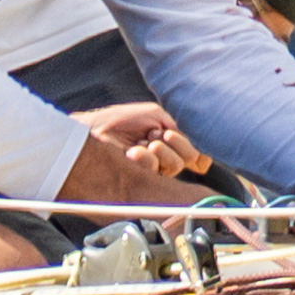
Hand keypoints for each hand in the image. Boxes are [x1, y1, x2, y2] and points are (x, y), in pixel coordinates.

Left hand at [74, 101, 205, 179]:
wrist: (95, 130)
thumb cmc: (119, 121)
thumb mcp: (154, 115)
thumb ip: (176, 127)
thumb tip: (195, 149)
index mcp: (167, 143)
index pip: (193, 155)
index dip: (199, 155)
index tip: (198, 154)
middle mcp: (163, 158)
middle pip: (188, 159)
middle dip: (180, 145)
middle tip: (163, 135)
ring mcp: (153, 170)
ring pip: (175, 166)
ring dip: (162, 152)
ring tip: (145, 143)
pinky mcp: (142, 179)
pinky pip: (156, 171)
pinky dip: (147, 159)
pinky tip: (134, 152)